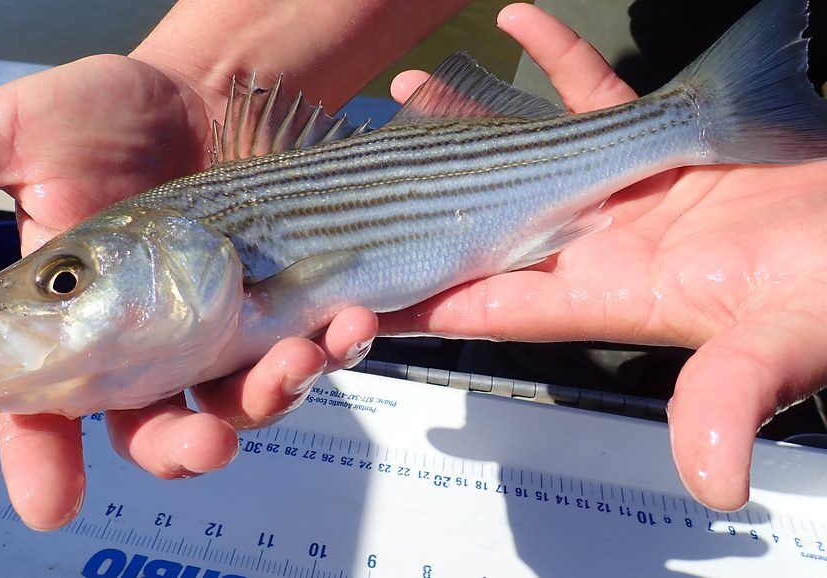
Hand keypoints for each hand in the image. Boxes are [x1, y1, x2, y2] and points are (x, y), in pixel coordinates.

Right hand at [0, 54, 376, 529]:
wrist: (207, 93)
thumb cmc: (108, 116)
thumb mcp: (21, 132)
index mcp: (73, 322)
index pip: (44, 409)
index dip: (40, 461)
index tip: (48, 502)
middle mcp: (144, 346)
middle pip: (154, 431)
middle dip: (181, 448)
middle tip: (203, 442)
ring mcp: (216, 334)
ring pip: (236, 403)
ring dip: (266, 400)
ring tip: (291, 363)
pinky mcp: (279, 310)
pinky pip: (304, 352)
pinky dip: (328, 351)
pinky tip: (344, 326)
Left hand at [384, 3, 826, 510]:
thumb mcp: (777, 345)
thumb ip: (728, 398)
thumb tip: (712, 483)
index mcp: (607, 296)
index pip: (492, 303)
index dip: (426, 299)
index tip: (356, 288)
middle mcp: (598, 247)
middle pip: (486, 223)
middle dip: (421, 202)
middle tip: (356, 176)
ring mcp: (620, 193)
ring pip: (525, 151)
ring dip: (469, 120)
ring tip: (410, 92)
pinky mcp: (656, 145)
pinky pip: (594, 94)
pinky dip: (558, 58)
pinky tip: (520, 19)